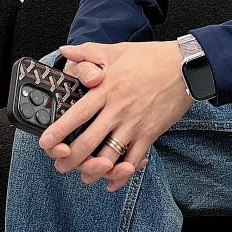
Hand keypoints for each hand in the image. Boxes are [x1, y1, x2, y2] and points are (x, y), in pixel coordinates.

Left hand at [38, 40, 190, 190]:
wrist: (185, 67)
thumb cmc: (150, 58)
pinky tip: (112, 182)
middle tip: (59, 165)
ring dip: (93, 170)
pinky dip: (122, 174)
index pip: (78, 113)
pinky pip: (134, 160)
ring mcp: (134, 124)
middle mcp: (118, 109)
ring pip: (109, 155)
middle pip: (89, 141)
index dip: (60, 130)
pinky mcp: (150, 133)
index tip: (46, 141)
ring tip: (83, 176)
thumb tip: (64, 50)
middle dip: (71, 158)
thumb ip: (87, 52)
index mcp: (106, 89)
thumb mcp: (115, 50)